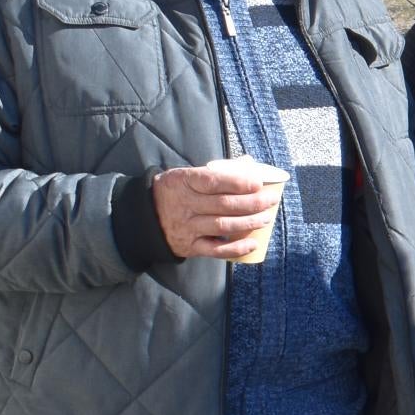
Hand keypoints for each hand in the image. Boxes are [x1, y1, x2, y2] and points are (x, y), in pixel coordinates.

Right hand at [155, 159, 283, 260]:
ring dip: (248, 222)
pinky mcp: (190, 246)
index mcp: (184, 182)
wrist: (143, 217)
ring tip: (266, 218)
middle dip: (252, 203)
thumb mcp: (187, 175)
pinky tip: (253, 244)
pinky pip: (215, 249)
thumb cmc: (175, 192)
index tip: (258, 183)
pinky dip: (236, 248)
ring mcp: (187, 227)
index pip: (213, 181)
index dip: (237, 182)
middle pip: (223, 204)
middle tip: (271, 200)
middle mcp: (185, 205)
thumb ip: (217, 172)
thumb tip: (249, 164)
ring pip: (222, 225)